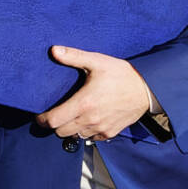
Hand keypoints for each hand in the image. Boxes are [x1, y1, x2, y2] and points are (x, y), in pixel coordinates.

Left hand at [37, 47, 155, 141]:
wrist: (148, 89)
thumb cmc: (122, 74)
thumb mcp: (97, 61)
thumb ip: (74, 57)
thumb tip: (54, 50)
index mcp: (83, 103)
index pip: (54, 121)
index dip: (42, 120)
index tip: (39, 116)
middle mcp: (90, 119)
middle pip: (61, 132)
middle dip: (54, 125)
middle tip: (54, 115)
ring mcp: (101, 128)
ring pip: (75, 136)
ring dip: (69, 129)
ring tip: (70, 117)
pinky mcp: (110, 132)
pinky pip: (90, 138)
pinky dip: (84, 132)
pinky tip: (86, 120)